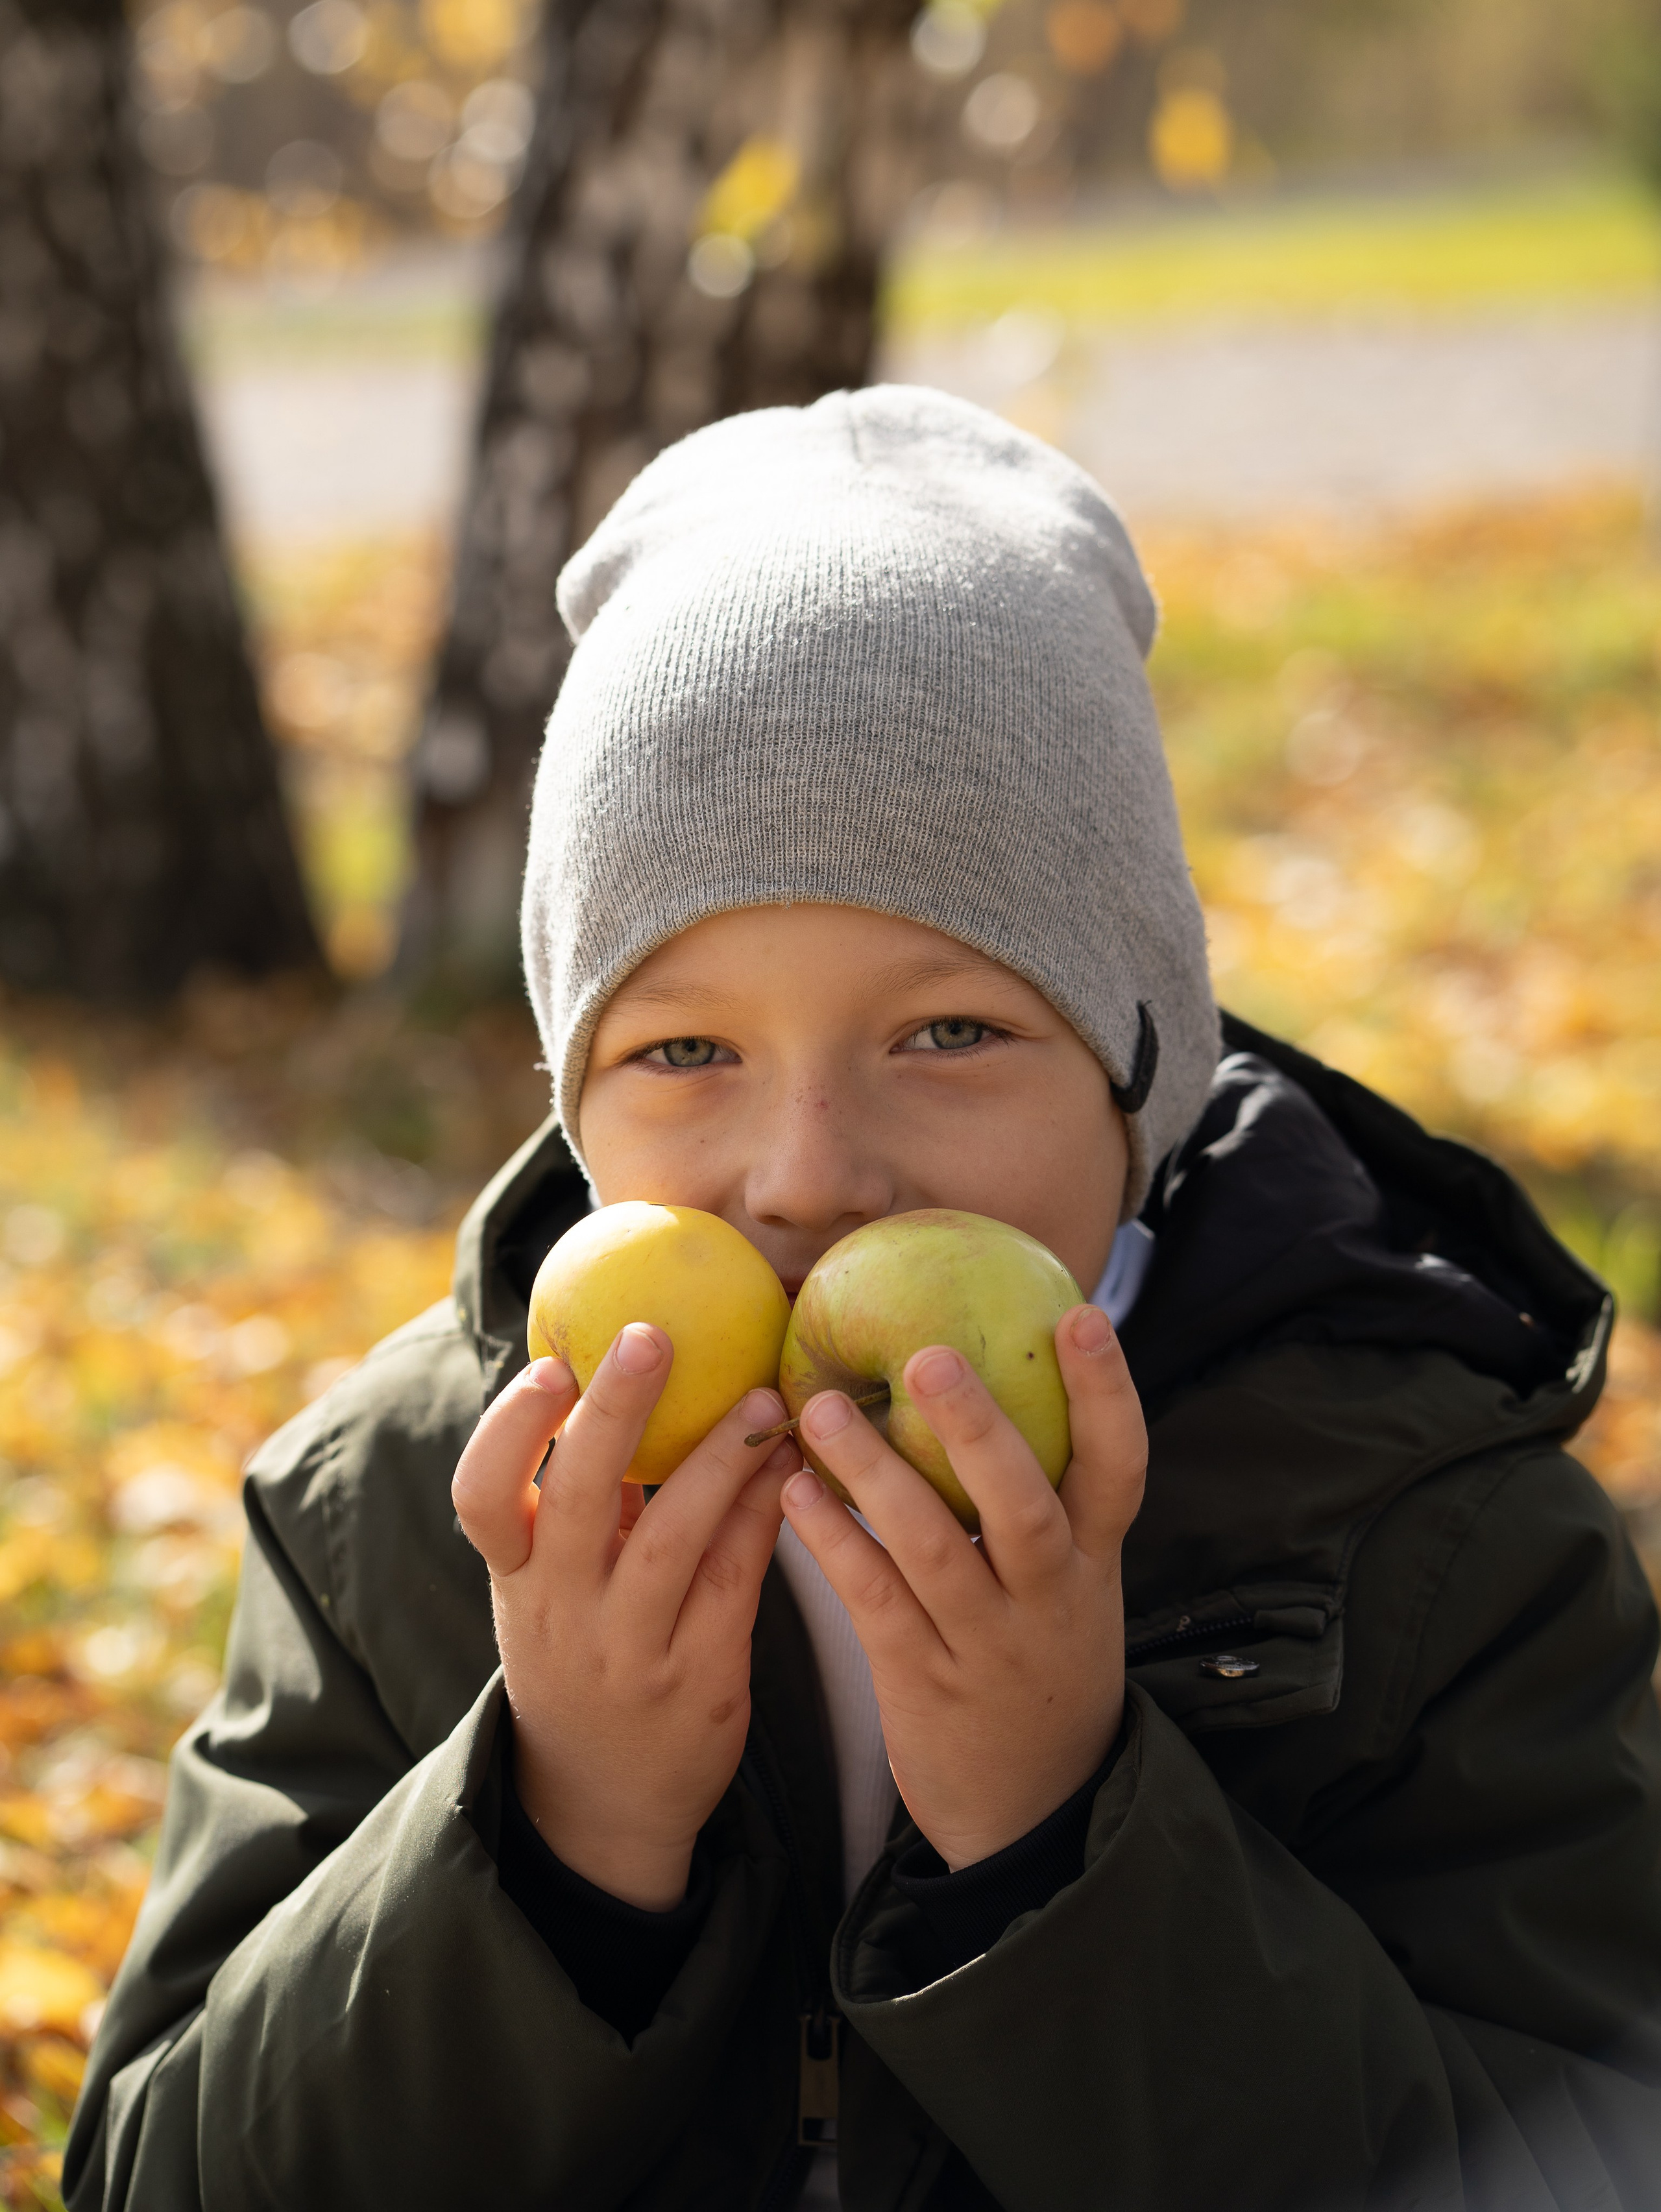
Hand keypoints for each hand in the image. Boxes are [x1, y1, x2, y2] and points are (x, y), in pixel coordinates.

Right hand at [451, 1327, 796, 1908]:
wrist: (605, 1804)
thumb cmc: (581, 1658)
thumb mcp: (551, 1589)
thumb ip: (578, 1503)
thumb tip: (614, 1375)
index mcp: (515, 1581)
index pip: (481, 1498)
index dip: (508, 1429)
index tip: (551, 1366)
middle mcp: (562, 1613)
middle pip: (578, 1500)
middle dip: (616, 1412)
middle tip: (655, 1337)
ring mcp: (630, 1650)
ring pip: (673, 1538)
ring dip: (721, 1459)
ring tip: (764, 1398)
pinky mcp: (701, 1679)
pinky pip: (737, 1578)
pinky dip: (764, 1513)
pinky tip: (792, 1466)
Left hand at [779, 1304, 1145, 1869]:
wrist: (1034, 1810)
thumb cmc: (1041, 1661)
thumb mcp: (1071, 1585)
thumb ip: (1044, 1498)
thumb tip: (1000, 1372)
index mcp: (1094, 1562)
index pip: (1119, 1467)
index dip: (1108, 1392)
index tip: (1081, 1313)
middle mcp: (1048, 1597)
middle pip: (1024, 1504)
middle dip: (978, 1430)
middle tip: (927, 1357)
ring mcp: (986, 1644)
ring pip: (932, 1550)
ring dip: (874, 1475)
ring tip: (822, 1409)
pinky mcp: (922, 1681)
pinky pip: (874, 1601)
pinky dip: (834, 1543)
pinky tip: (794, 1492)